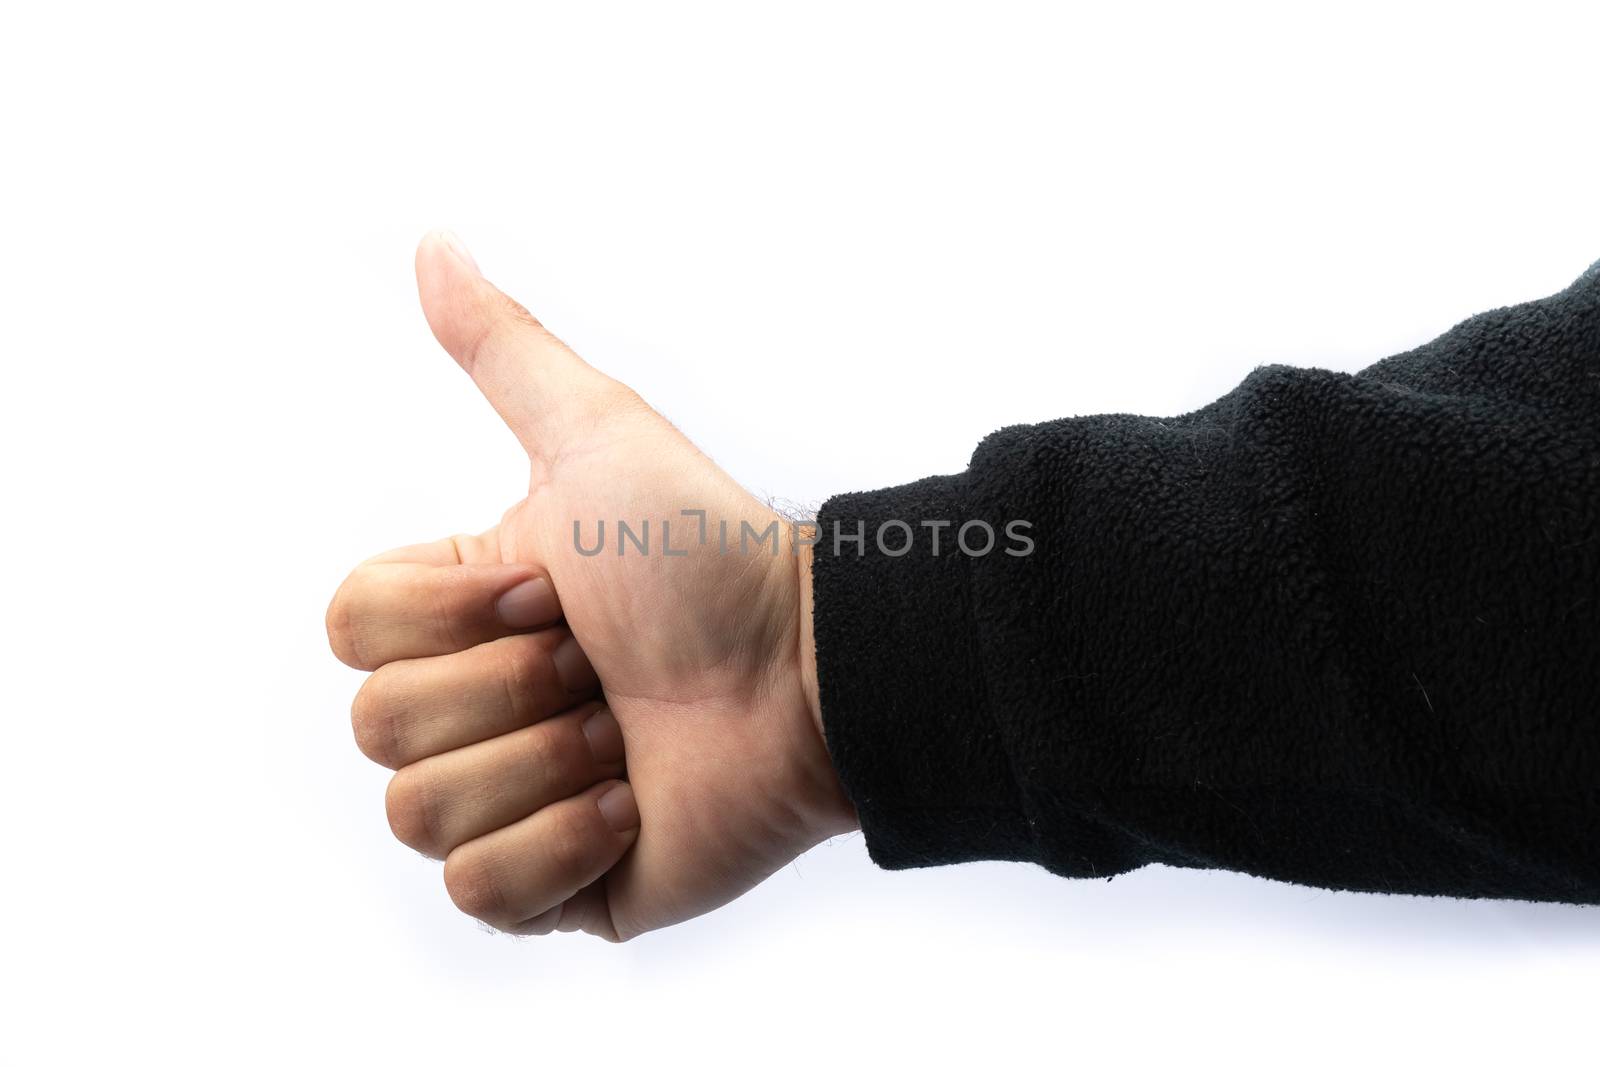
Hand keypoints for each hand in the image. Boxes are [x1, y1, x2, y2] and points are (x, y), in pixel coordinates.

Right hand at [326, 232, 856, 940]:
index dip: (447, 615)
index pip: (350, 632)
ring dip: (543, 765)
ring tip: (626, 734)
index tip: (554, 588)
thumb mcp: (597, 432)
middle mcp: (472, 710)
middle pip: (380, 730)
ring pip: (422, 816)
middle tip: (602, 665)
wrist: (807, 672)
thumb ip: (504, 347)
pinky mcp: (557, 889)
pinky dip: (561, 849)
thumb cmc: (707, 551)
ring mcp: (510, 804)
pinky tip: (631, 805)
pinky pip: (481, 895)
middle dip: (510, 688)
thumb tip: (430, 242)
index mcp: (458, 615)